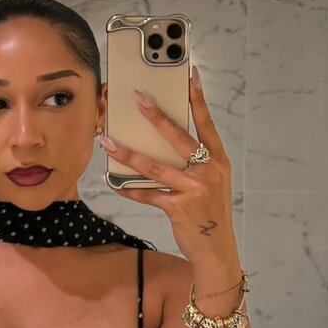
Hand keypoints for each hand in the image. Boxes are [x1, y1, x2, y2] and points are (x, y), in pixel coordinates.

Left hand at [99, 66, 236, 264]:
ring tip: (108, 142)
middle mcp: (209, 171)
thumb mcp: (211, 183)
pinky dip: (128, 189)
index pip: (206, 125)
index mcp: (218, 161)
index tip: (190, 77)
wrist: (217, 250)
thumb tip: (162, 144)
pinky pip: (147, 194)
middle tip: (138, 98)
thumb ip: (195, 164)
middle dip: (156, 116)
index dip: (198, 101)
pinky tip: (112, 182)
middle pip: (178, 138)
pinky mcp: (178, 208)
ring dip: (128, 154)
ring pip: (155, 166)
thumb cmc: (210, 213)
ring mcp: (194, 189)